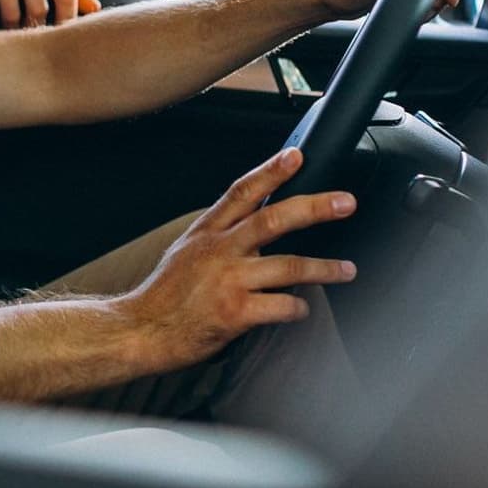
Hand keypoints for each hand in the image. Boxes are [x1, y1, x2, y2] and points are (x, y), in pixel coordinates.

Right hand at [118, 148, 356, 374]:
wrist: (141, 331)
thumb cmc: (165, 295)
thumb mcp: (186, 251)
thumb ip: (220, 236)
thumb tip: (255, 226)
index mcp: (207, 232)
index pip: (242, 192)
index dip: (271, 172)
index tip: (296, 156)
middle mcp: (219, 251)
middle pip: (274, 220)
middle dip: (315, 208)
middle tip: (346, 202)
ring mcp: (228, 282)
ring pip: (289, 267)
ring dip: (324, 268)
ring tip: (346, 270)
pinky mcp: (235, 313)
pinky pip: (281, 307)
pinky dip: (298, 308)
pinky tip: (302, 309)